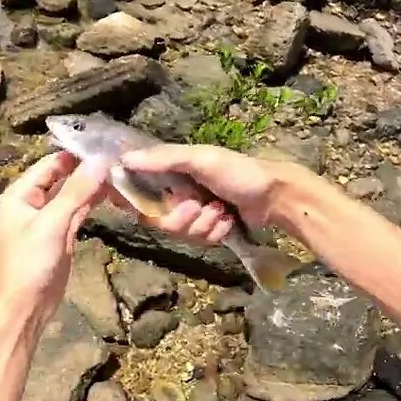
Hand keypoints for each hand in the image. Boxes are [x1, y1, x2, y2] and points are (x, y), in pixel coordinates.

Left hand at [0, 151, 108, 314]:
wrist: (24, 308)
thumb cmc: (29, 264)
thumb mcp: (51, 224)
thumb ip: (75, 192)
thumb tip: (100, 161)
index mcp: (20, 194)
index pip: (50, 163)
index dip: (76, 154)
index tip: (106, 144)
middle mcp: (32, 202)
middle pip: (63, 176)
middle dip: (88, 168)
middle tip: (120, 157)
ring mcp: (48, 218)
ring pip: (73, 194)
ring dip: (93, 184)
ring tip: (122, 171)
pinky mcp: (61, 234)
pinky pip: (78, 210)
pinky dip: (93, 202)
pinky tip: (112, 192)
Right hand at [118, 144, 317, 242]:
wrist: (275, 195)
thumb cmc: (238, 171)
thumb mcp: (200, 159)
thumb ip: (163, 159)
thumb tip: (125, 158)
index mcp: (173, 174)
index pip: (142, 193)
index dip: (142, 203)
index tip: (149, 206)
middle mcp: (180, 195)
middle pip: (161, 221)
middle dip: (183, 216)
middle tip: (199, 205)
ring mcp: (196, 214)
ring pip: (183, 233)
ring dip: (205, 223)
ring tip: (222, 210)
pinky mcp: (211, 231)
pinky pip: (202, 241)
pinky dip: (217, 231)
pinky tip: (230, 220)